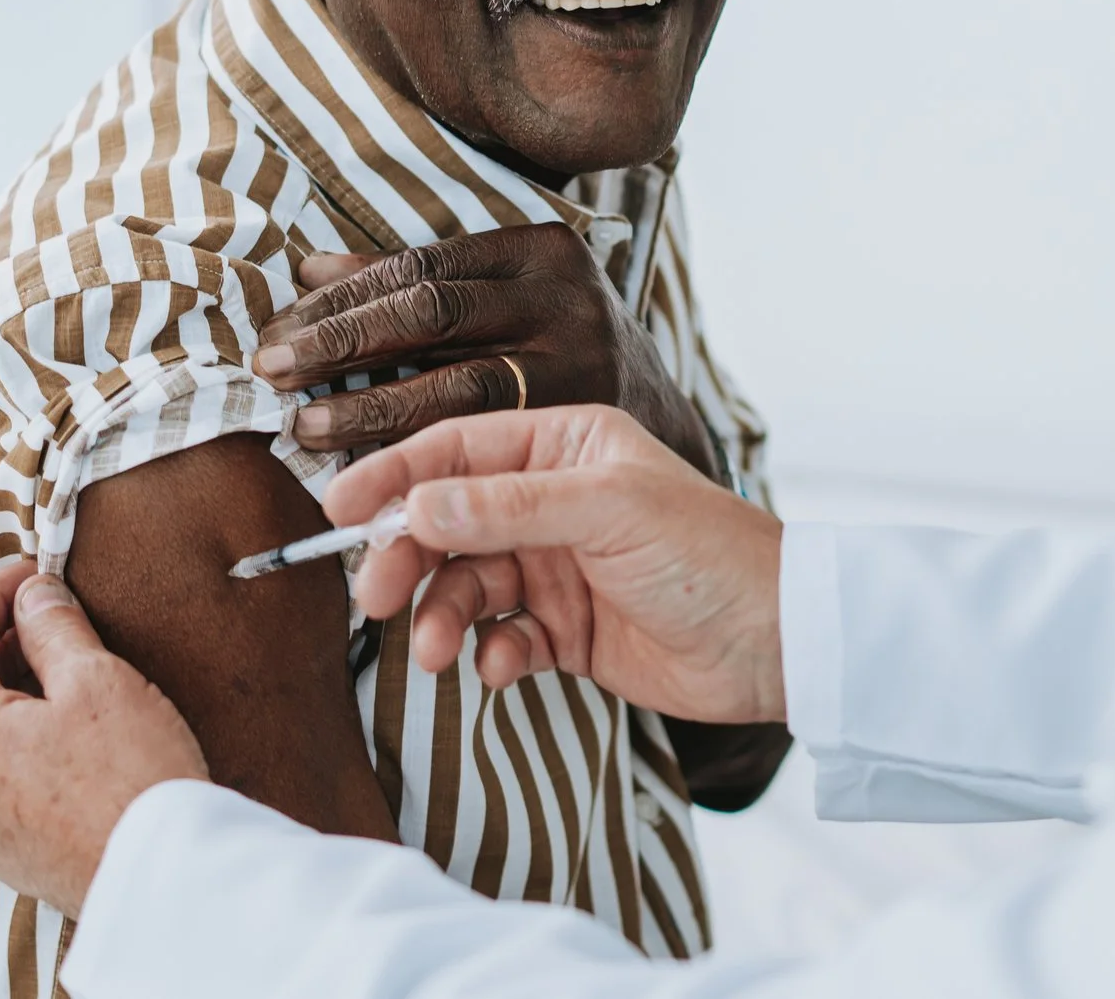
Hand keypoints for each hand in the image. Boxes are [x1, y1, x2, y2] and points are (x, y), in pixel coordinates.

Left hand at [0, 563, 210, 916]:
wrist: (157, 878)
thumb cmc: (128, 776)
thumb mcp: (97, 680)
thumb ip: (54, 627)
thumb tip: (34, 594)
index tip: (37, 572)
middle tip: (51, 613)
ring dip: (5, 689)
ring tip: (65, 670)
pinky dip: (14, 737)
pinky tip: (67, 732)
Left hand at [252, 225, 718, 477]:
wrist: (662, 433)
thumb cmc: (561, 358)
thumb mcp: (509, 299)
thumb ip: (422, 285)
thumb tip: (311, 269)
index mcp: (543, 252)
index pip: (421, 269)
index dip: (343, 299)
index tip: (280, 325)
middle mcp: (568, 302)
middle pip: (431, 315)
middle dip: (341, 343)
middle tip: (274, 370)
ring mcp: (582, 369)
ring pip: (454, 388)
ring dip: (367, 409)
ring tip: (305, 427)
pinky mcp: (584, 437)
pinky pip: (481, 448)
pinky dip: (416, 458)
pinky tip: (366, 468)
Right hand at [322, 405, 785, 726]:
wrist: (776, 643)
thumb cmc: (709, 555)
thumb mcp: (606, 511)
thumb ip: (505, 507)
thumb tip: (413, 504)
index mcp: (567, 447)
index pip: (458, 449)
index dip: (394, 476)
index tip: (338, 509)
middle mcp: (555, 500)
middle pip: (448, 521)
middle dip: (406, 557)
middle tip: (373, 597)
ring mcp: (558, 566)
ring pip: (467, 585)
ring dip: (442, 616)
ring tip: (436, 651)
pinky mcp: (567, 630)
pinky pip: (501, 637)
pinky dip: (491, 654)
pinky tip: (506, 667)